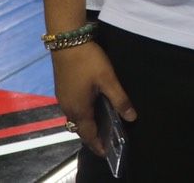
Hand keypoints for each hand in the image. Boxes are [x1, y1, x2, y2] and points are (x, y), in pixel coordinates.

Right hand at [52, 41, 136, 157]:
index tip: (106, 153)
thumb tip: (132, 117)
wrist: (66, 40)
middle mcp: (68, 108)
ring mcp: (62, 98)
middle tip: (106, 140)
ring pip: (74, 118)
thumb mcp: (108, 79)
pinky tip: (91, 106)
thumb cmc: (88, 61)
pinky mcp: (61, 89)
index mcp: (79, 109)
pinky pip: (71, 108)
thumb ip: (120, 99)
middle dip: (92, 136)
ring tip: (100, 124)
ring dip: (86, 124)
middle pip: (79, 128)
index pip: (88, 135)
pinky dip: (81, 114)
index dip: (97, 145)